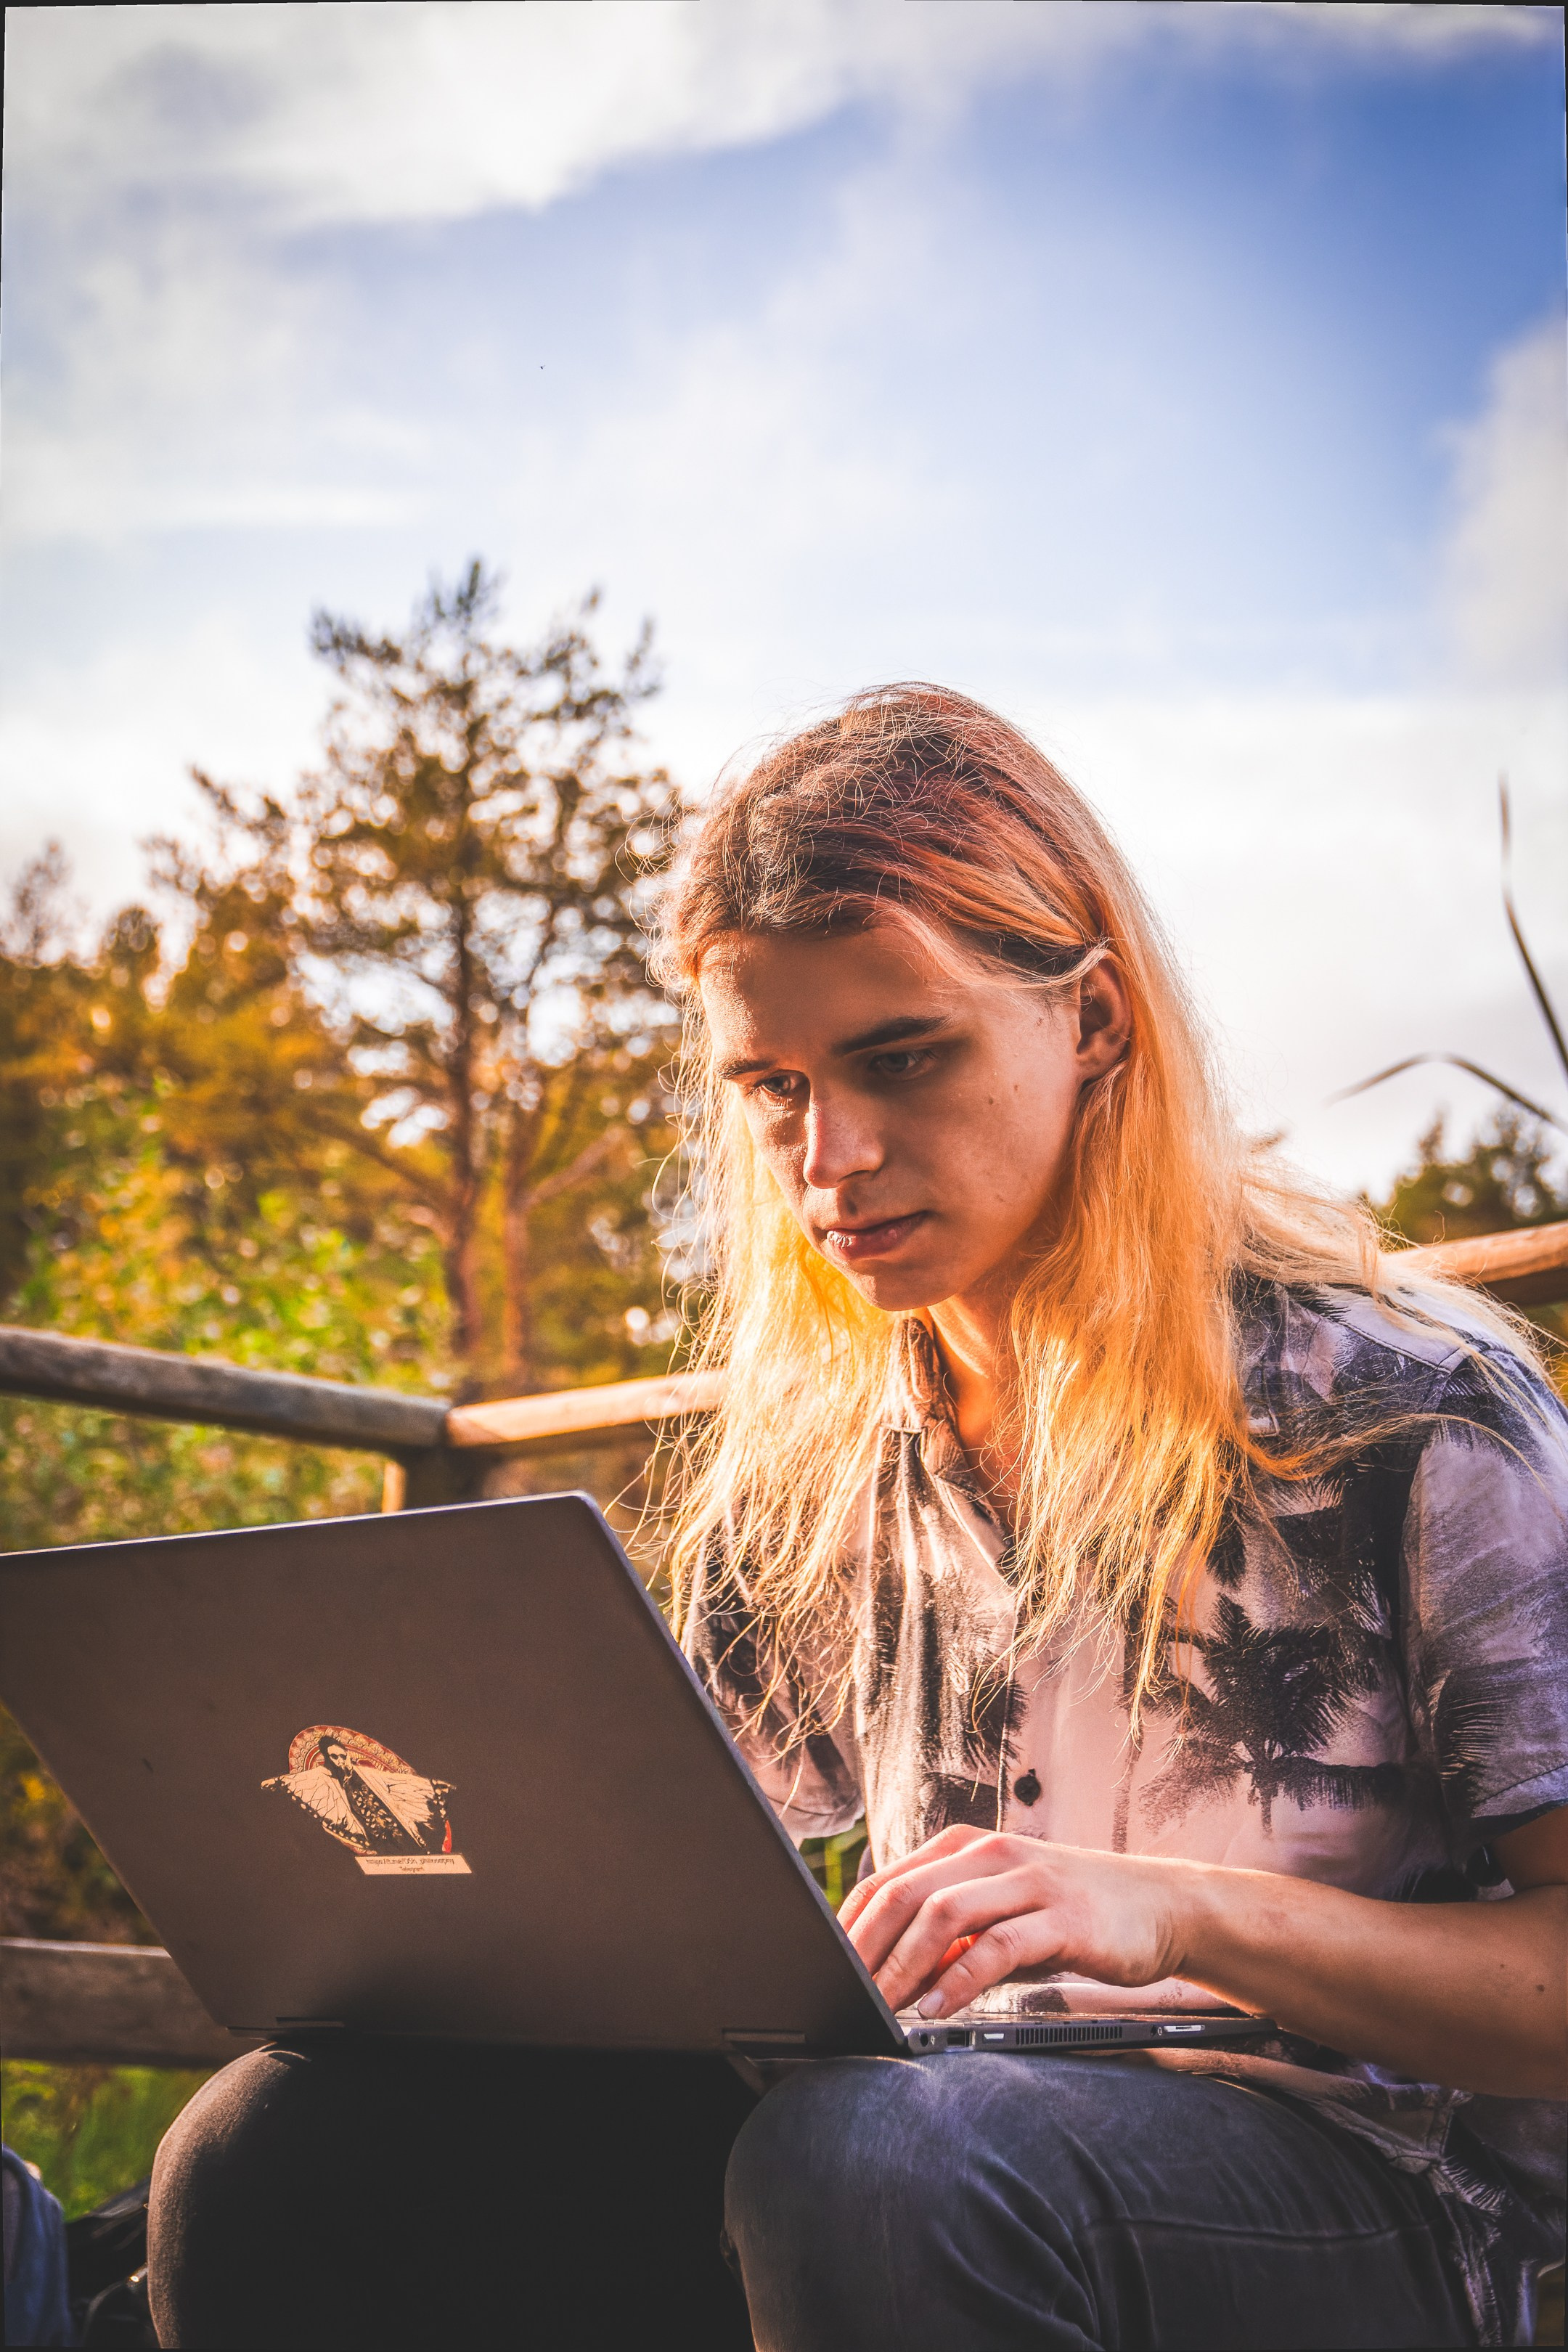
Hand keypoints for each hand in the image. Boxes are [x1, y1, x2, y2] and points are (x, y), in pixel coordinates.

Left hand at [839, 1826, 1196, 2016]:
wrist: (1159, 1906)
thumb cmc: (1070, 1914)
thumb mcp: (1002, 1914)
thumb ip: (951, 1934)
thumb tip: (888, 1972)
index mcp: (967, 1848)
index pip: (887, 1881)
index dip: (849, 1926)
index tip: (826, 1969)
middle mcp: (991, 1855)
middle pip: (905, 1895)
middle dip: (866, 1948)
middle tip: (842, 1992)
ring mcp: (1027, 1881)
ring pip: (944, 1916)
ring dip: (904, 1966)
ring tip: (880, 2005)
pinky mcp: (1061, 1917)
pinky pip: (996, 1947)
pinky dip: (960, 1981)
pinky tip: (938, 2011)